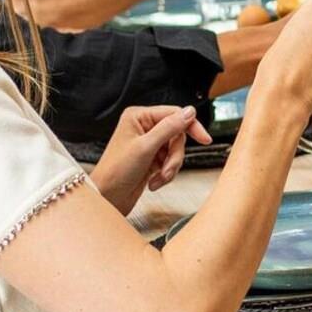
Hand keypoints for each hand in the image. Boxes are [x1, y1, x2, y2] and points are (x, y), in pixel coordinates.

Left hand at [90, 105, 212, 214]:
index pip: (174, 114)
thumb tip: (189, 112)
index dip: (191, 126)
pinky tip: (154, 182)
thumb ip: (169, 128)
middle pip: (177, 135)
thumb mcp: (145, 147)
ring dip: (170, 167)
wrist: (107, 198)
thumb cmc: (115, 172)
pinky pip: (170, 162)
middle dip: (174, 155)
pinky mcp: (151, 159)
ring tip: (159, 178)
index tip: (204, 139)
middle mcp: (143, 127)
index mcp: (138, 117)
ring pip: (175, 150)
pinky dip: (166, 174)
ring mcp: (148, 144)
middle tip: (167, 168)